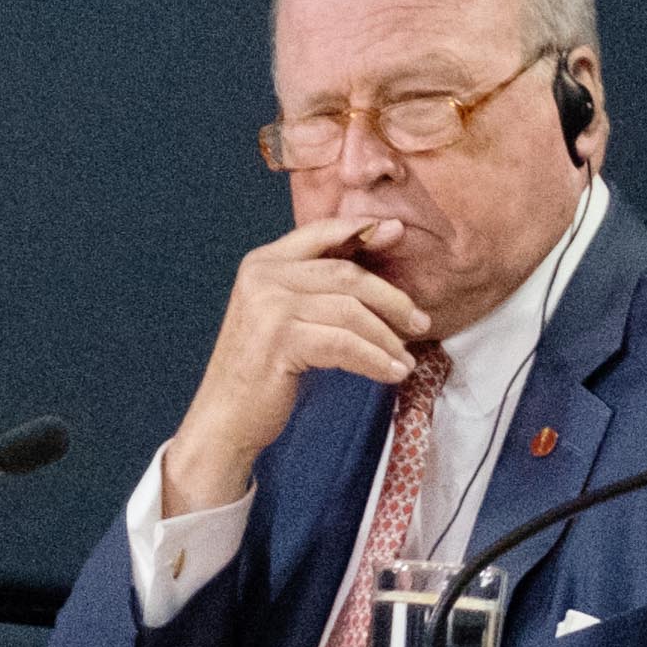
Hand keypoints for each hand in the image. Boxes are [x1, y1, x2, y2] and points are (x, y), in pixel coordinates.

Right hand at [166, 217, 433, 512]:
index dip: (362, 230)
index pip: (321, 233)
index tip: (399, 231)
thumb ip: (316, 286)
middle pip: (347, 274)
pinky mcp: (279, 339)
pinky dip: (375, 360)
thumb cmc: (265, 367)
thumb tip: (374, 269)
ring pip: (351, 311)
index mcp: (264, 262)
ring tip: (407, 360)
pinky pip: (344, 344)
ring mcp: (268, 306)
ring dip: (387, 338)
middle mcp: (263, 276)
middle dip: (391, 299)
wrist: (226, 417)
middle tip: (421, 322)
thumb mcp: (285, 314)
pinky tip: (393, 373)